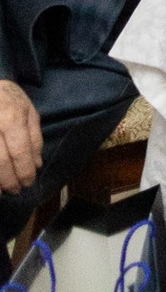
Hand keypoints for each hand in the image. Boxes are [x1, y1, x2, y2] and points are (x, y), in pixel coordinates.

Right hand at [0, 80, 39, 195]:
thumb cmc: (8, 98)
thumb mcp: (28, 111)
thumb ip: (34, 137)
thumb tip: (36, 164)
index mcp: (12, 118)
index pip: (20, 151)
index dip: (24, 171)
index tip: (28, 183)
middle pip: (0, 160)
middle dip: (8, 180)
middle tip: (15, 190)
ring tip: (0, 193)